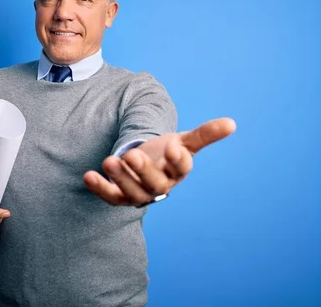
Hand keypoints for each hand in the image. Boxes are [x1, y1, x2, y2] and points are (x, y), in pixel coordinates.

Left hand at [83, 117, 236, 205]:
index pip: (182, 168)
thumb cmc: (168, 153)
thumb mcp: (185, 141)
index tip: (173, 146)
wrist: (149, 166)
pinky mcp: (121, 196)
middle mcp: (161, 185)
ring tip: (109, 160)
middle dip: (143, 170)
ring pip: (132, 192)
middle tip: (132, 154)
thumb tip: (232, 123)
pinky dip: (100, 188)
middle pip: (155, 183)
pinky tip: (88, 175)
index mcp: (178, 171)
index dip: (178, 159)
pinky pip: (110, 196)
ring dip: (120, 178)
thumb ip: (205, 133)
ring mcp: (140, 193)